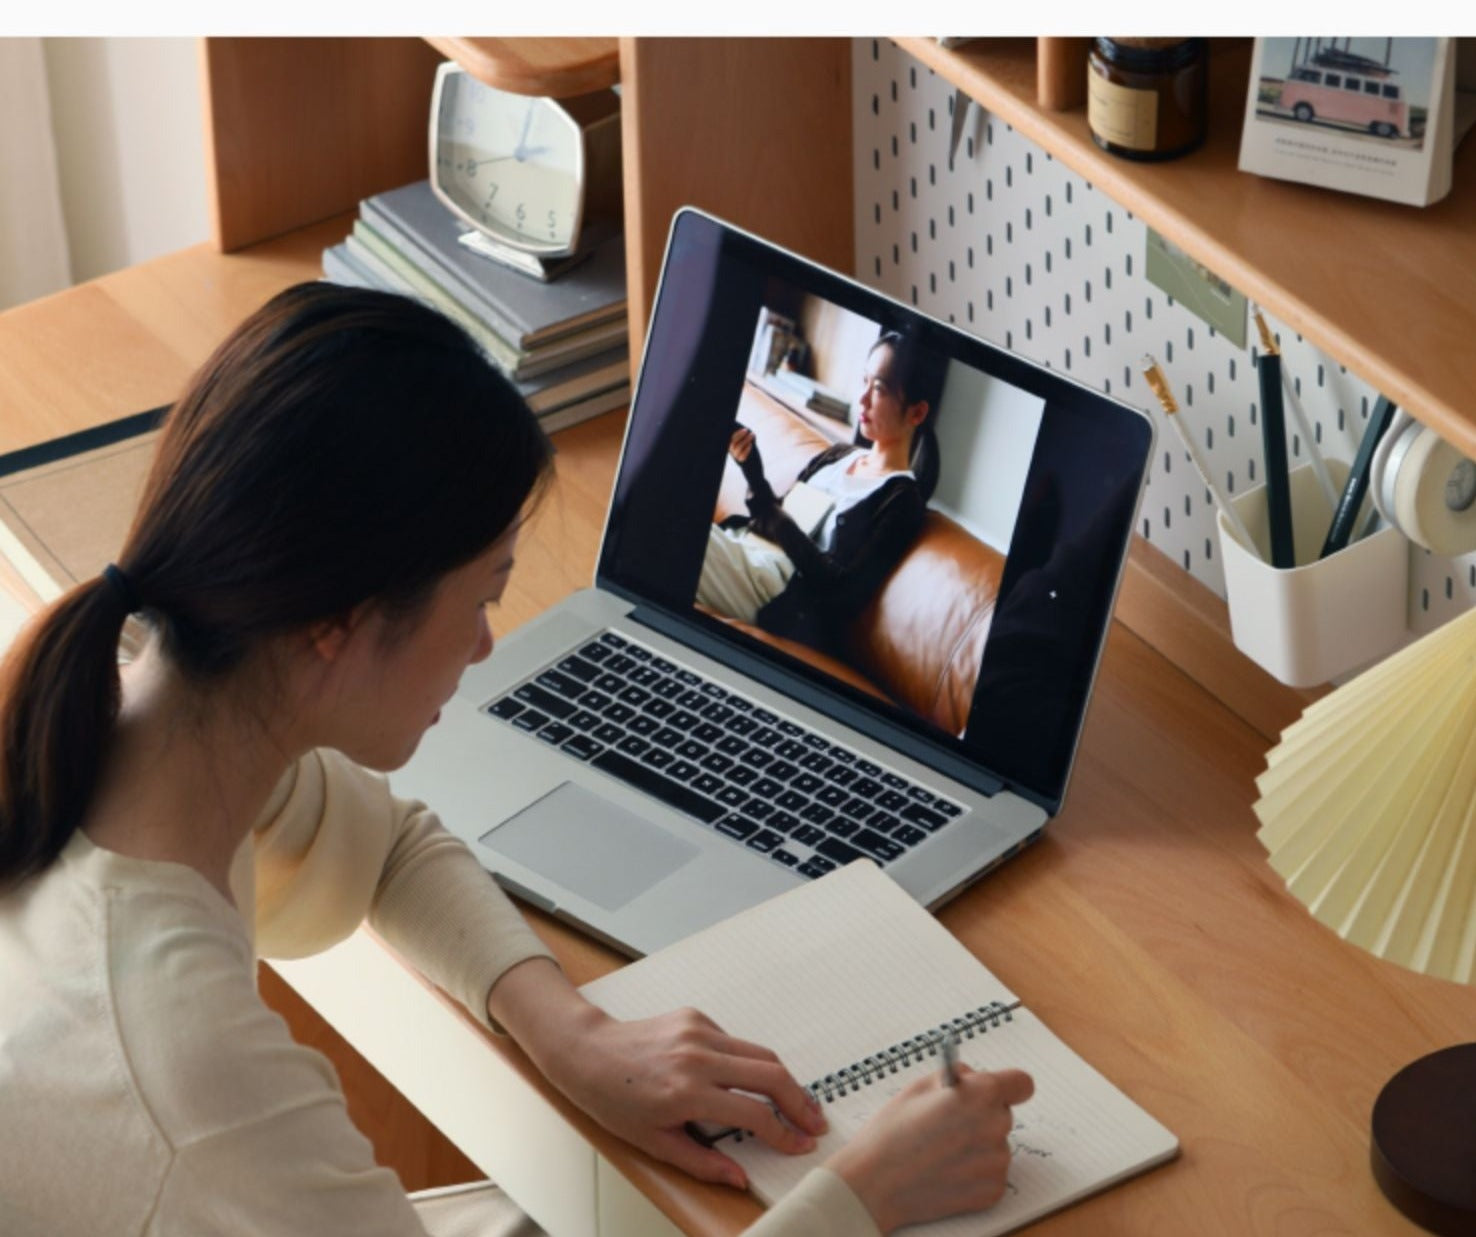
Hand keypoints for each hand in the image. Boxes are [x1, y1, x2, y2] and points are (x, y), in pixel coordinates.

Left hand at [552, 1005, 828, 1186]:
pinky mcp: (696, 1017)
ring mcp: (698, 1032)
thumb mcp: (654, 1143)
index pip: (753, 1113)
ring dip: (784, 1078)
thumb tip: (740, 1179)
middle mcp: (697, 1057)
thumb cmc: (615, 1101)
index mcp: (686, 1092)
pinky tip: (750, 1080)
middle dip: (800, 1100)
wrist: (589, 1053)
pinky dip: (750, 1061)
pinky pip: (735, 1042)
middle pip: (770, 1073)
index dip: (783, 1133)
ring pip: (759, 1052)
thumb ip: (702, 1162)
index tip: (800, 1145)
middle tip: (815, 1122)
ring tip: (798, 1102)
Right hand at [728, 427, 766, 485]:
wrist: (754, 471)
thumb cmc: (751, 455)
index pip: (729, 440)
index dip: (733, 433)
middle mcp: (733, 453)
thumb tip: (746, 428)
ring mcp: (737, 458)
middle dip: (739, 435)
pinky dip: (747, 449)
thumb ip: (746, 437)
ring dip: (745, 440)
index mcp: (732, 448)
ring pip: (737, 448)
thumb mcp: (748, 444)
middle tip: (746, 430)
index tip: (738, 425)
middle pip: (732, 443)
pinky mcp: (743, 462)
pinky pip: (742, 456)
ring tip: (752, 435)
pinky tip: (751, 445)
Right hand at [826, 1065, 1034, 1233]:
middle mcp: (996, 1127)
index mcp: (981, 1095)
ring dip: (977, 1144)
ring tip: (942, 1150)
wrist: (876, 1183)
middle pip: (1003, 1113)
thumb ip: (957, 1077)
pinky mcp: (993, 1191)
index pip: (1022, 1084)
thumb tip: (973, 1079)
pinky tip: (946, 1170)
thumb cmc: (893, 1131)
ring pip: (996, 1144)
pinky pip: (991, 1171)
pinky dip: (974, 1171)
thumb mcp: (920, 1086)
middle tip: (949, 1123)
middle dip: (982, 1114)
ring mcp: (996, 1162)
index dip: (1008, 1086)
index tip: (995, 1091)